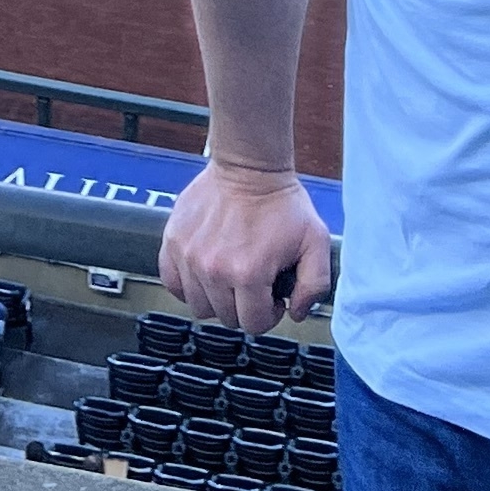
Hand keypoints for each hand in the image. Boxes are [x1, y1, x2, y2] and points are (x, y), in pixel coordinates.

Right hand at [160, 163, 332, 335]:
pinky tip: (206, 271)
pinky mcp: (173, 242)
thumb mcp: (316, 242)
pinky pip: (172, 284)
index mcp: (249, 273)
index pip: (254, 324)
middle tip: (255, 279)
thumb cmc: (281, 202)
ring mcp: (189, 257)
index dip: (270, 312)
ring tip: (231, 272)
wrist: (248, 166)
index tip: (273, 293)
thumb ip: (315, 285)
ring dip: (217, 297)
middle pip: (226, 318)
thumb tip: (296, 313)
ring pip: (199, 306)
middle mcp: (214, 270)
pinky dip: (188, 285)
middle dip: (245, 305)